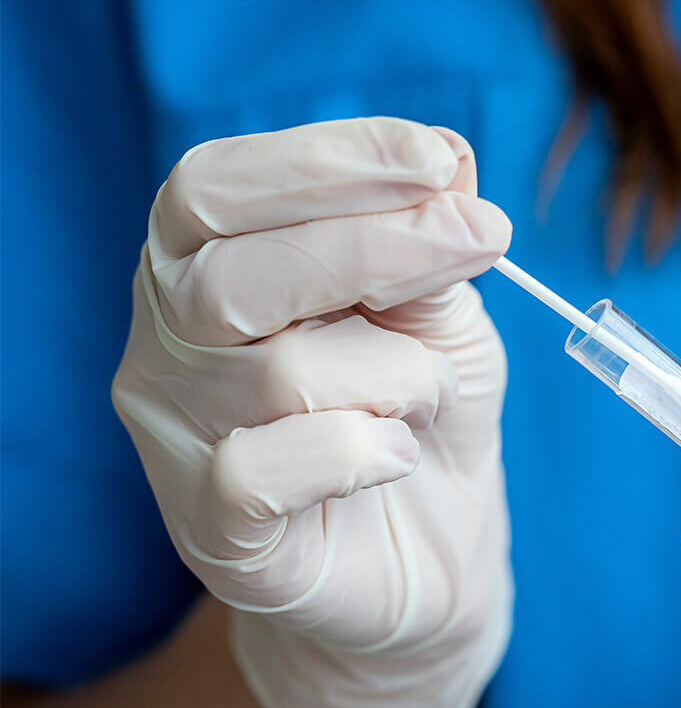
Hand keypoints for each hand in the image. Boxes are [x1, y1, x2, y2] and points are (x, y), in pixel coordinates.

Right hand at [113, 117, 512, 707]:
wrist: (431, 548)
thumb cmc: (422, 412)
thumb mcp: (438, 314)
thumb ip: (427, 243)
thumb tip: (447, 160)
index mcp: (203, 266)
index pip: (220, 188)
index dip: (327, 160)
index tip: (442, 160)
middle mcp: (166, 344)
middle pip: (232, 273)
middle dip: (377, 247)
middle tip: (486, 239)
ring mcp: (177, 440)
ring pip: (283, 375)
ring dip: (400, 378)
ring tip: (426, 401)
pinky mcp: (211, 530)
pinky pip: (265, 470)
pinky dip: (365, 454)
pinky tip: (396, 459)